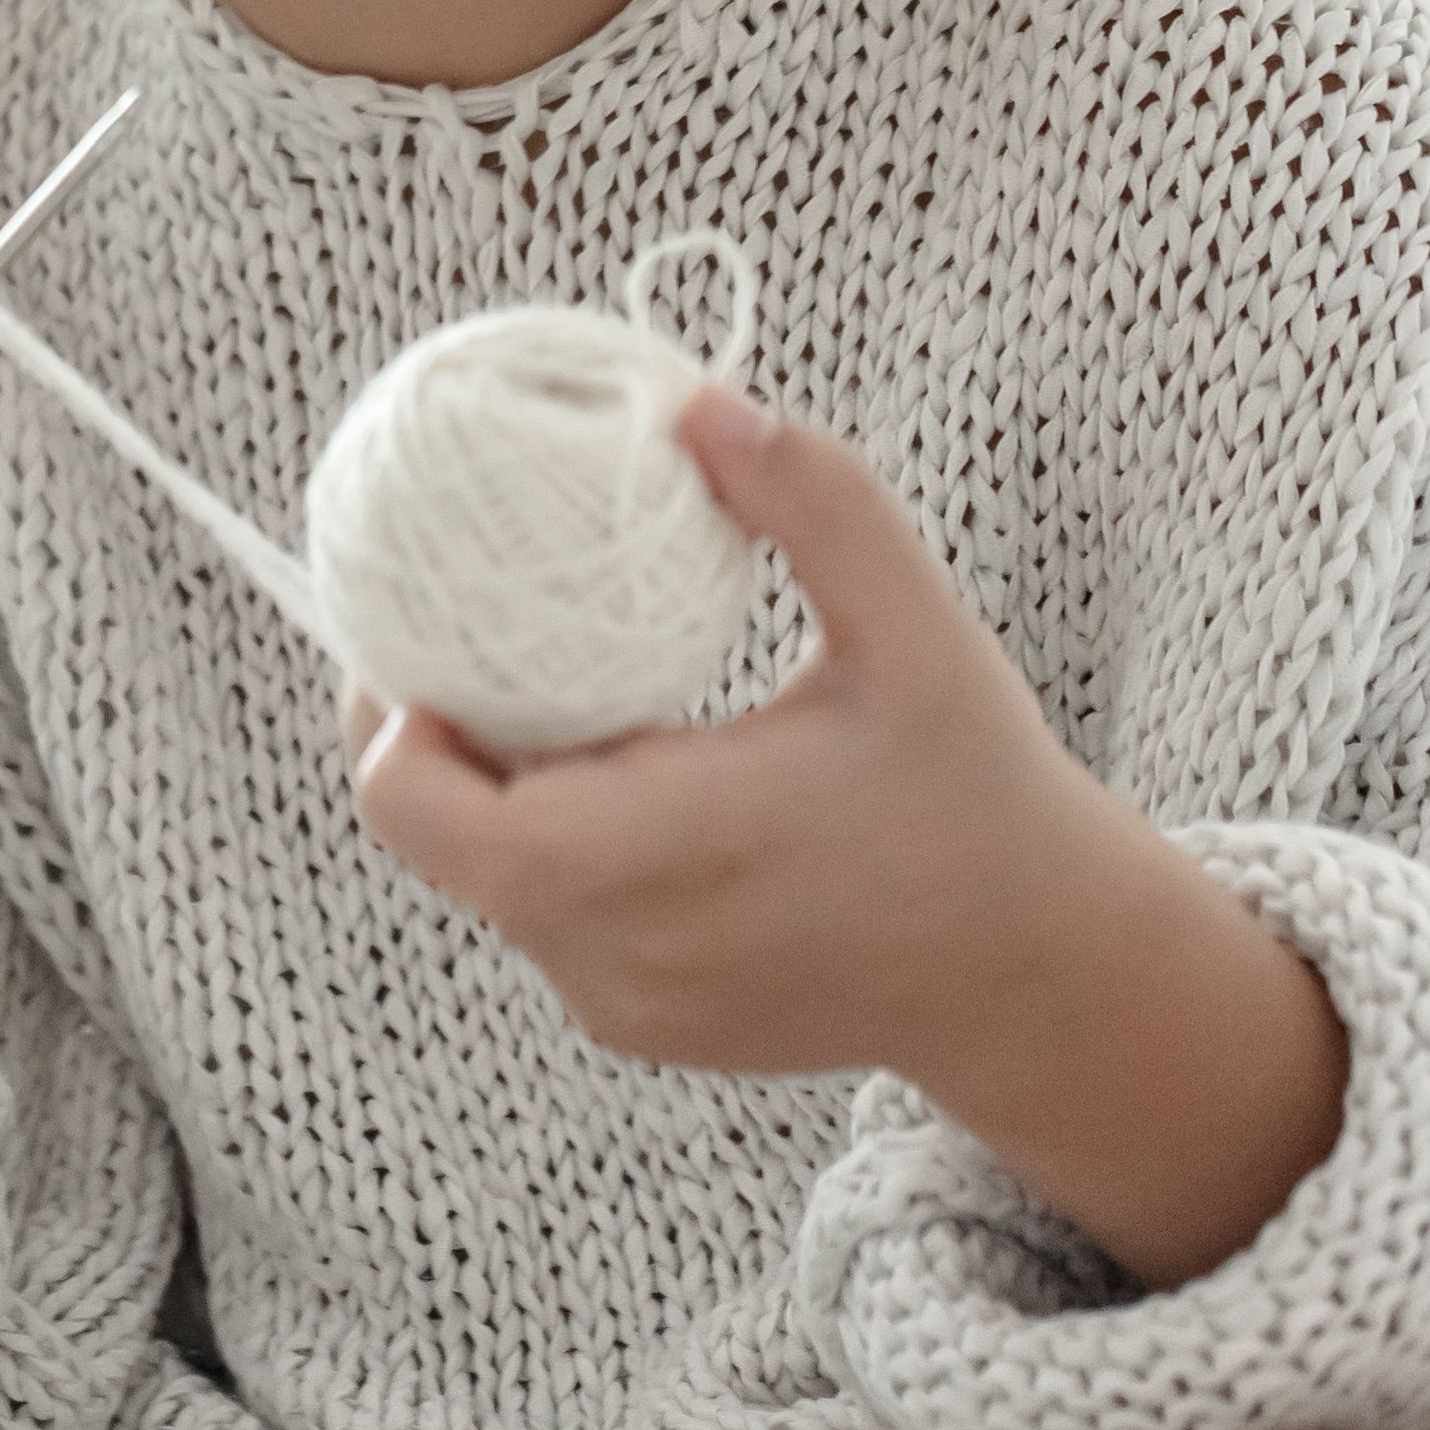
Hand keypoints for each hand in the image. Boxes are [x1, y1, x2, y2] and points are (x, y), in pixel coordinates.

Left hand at [346, 384, 1130, 1082]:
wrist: (1042, 974)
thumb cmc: (980, 792)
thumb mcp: (917, 630)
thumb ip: (816, 504)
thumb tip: (696, 404)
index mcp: (673, 848)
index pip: (434, 817)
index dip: (387, 726)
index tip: (414, 631)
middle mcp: (627, 949)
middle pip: (436, 842)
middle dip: (421, 737)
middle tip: (449, 631)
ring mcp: (628, 1004)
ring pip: (483, 884)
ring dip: (485, 792)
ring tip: (533, 690)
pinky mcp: (644, 1025)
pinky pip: (542, 921)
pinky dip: (542, 846)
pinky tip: (607, 773)